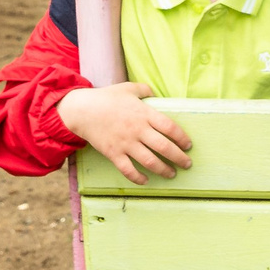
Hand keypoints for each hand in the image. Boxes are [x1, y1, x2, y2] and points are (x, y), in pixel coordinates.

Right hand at [56, 82, 192, 183]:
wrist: (80, 110)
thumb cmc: (106, 98)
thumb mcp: (128, 88)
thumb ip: (144, 90)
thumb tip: (155, 93)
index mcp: (144, 114)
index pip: (171, 128)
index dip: (182, 138)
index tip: (188, 145)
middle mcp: (138, 130)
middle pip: (164, 147)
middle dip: (179, 158)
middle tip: (187, 164)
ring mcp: (125, 143)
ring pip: (150, 161)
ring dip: (164, 170)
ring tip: (172, 174)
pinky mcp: (113, 153)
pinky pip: (128, 170)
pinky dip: (138, 178)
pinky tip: (146, 181)